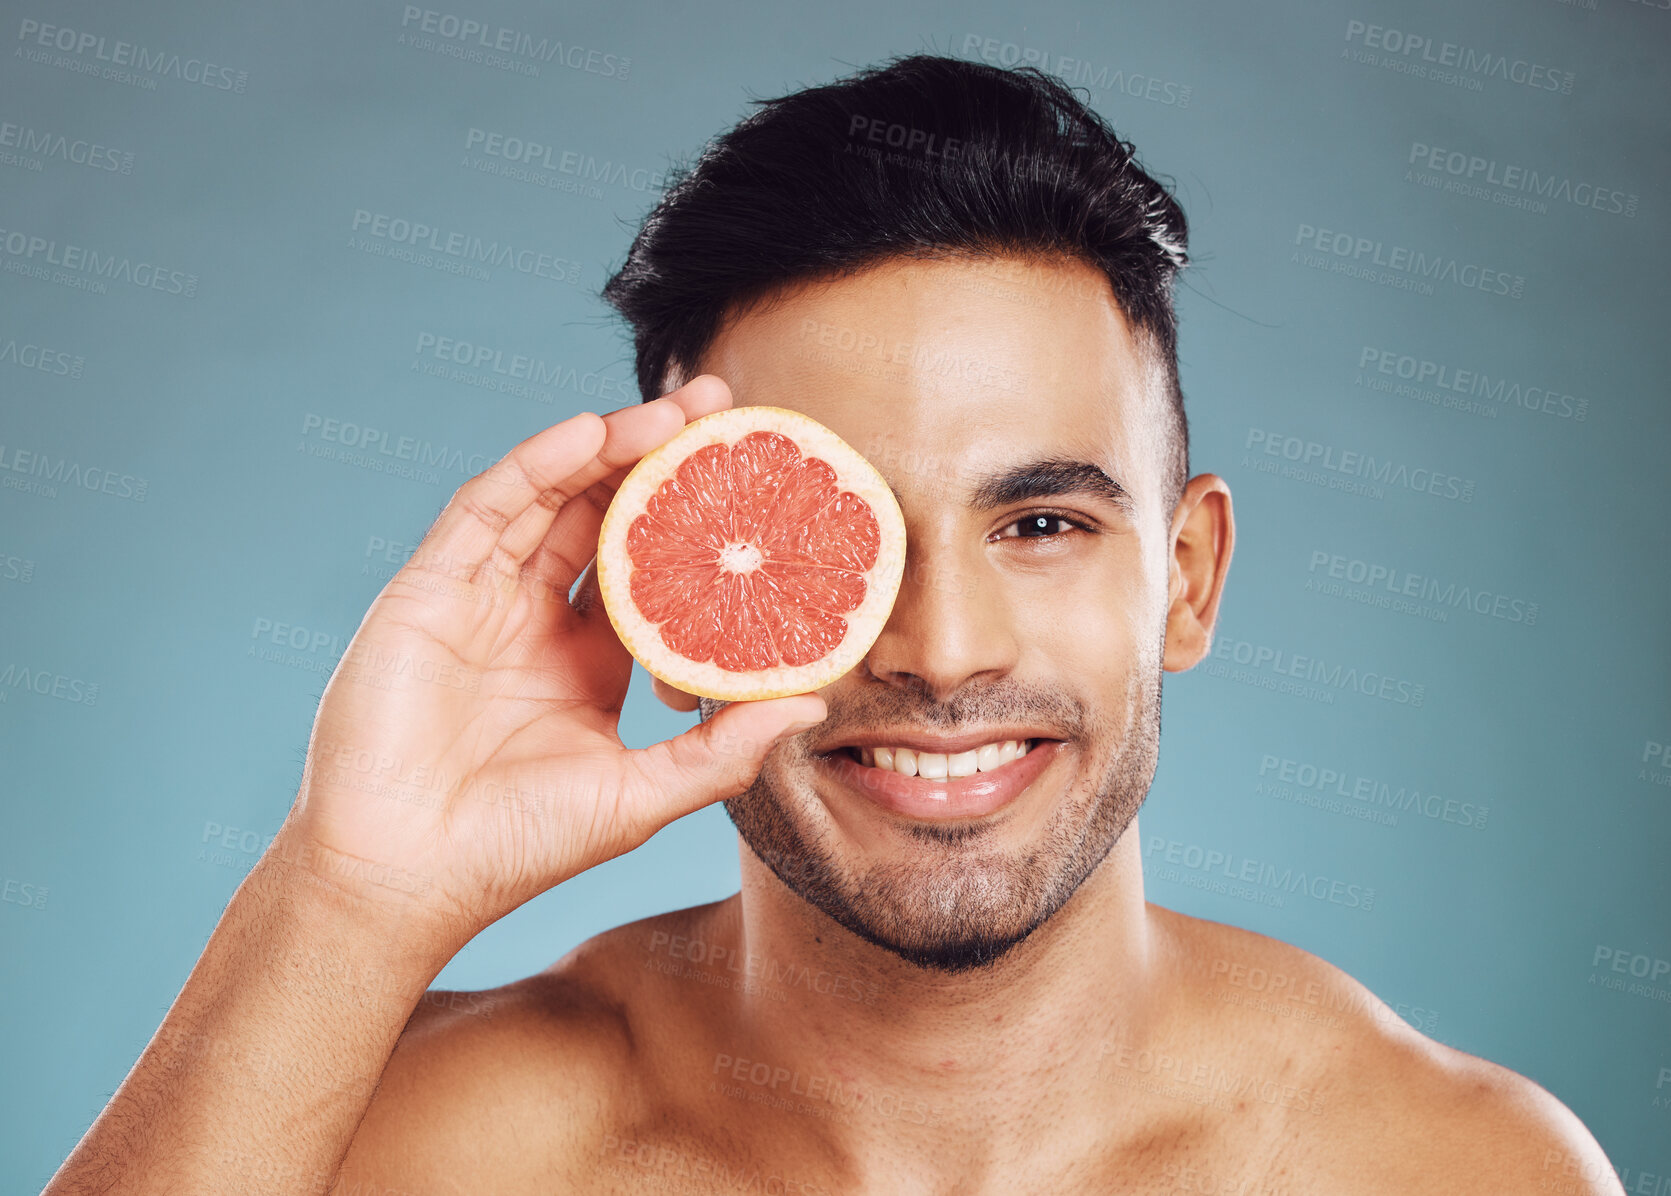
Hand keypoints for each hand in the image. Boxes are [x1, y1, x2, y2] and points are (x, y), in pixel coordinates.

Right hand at [270, 376, 825, 950]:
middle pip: (606, 515)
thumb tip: (816, 702)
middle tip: (722, 406)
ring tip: (675, 408)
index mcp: (587, 663)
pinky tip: (589, 432)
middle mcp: (536, 620)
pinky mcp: (430, 587)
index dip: (700, 522)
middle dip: (662, 460)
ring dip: (610, 447)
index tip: (759, 481)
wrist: (400, 874)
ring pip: (553, 497)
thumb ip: (723, 748)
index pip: (652, 569)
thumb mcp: (641, 794)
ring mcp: (482, 598)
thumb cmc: (516, 847)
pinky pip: (487, 508)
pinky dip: (537, 465)